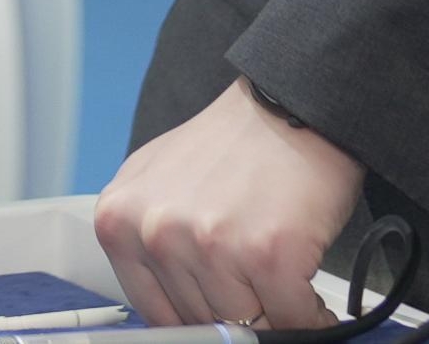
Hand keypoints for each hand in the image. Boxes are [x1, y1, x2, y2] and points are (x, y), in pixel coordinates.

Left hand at [94, 81, 363, 328]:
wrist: (293, 106)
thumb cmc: (234, 146)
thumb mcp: (159, 185)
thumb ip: (147, 244)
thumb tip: (168, 312)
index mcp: (118, 220)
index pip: (156, 311)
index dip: (197, 314)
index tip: (221, 308)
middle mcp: (156, 233)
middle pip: (201, 319)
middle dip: (236, 309)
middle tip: (256, 279)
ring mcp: (210, 244)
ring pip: (245, 325)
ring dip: (272, 311)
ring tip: (281, 277)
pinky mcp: (267, 254)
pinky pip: (292, 317)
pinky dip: (310, 314)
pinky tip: (308, 290)